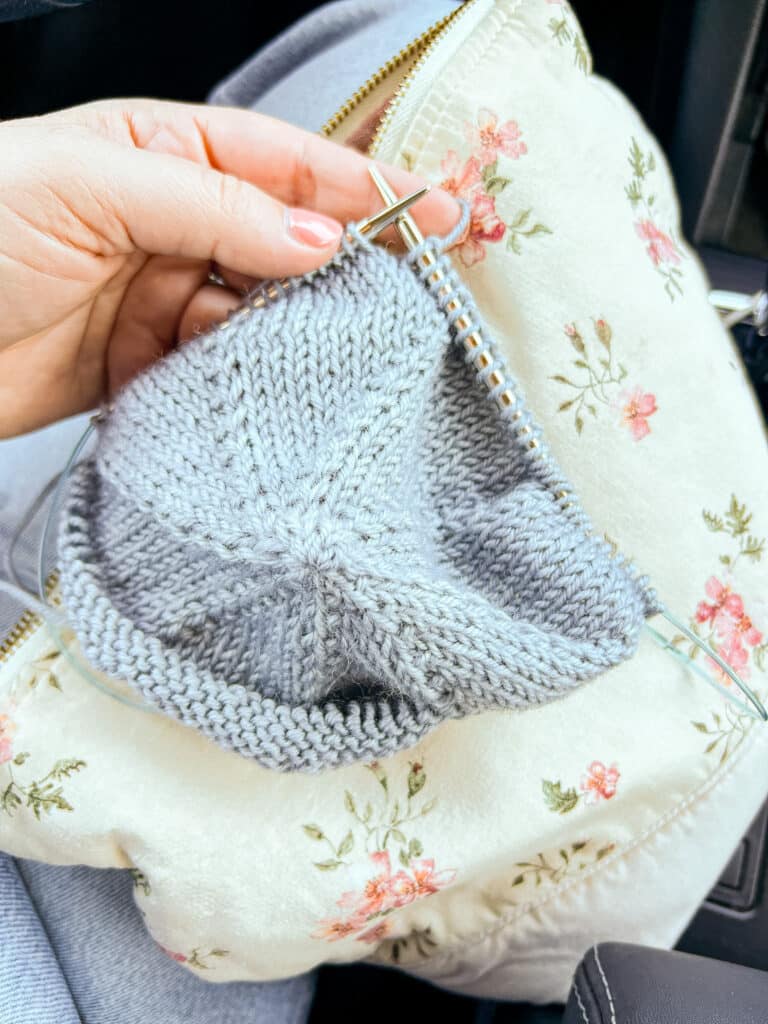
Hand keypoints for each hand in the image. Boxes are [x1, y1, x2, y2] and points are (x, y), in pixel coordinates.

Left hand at [0, 98, 458, 436]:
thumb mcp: (90, 187)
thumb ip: (212, 209)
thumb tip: (317, 241)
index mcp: (160, 152)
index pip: (283, 163)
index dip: (363, 186)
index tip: (437, 211)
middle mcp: (172, 222)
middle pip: (285, 240)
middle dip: (348, 265)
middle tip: (413, 295)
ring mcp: (164, 296)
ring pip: (262, 311)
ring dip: (297, 329)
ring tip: (335, 347)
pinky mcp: (150, 365)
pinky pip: (223, 367)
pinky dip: (250, 377)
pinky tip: (272, 384)